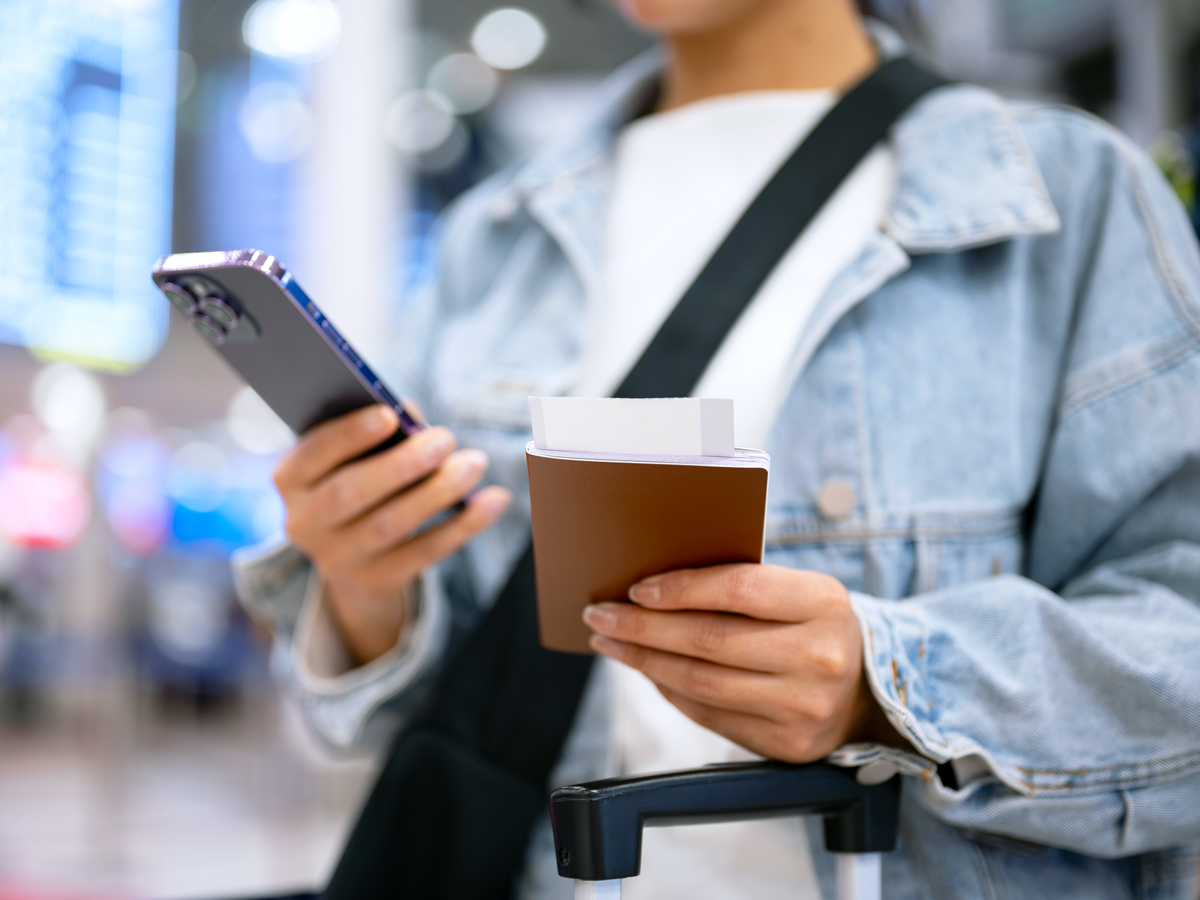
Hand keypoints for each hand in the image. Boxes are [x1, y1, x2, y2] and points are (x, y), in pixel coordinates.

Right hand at [275, 405, 511, 664]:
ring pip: (390, 525)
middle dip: (401, 464)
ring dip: (438, 492)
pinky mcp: (376, 579)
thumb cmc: (358, 472)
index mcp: (290, 478)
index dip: (348, 435)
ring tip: (474, 463)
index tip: (388, 415)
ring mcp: (337, 558)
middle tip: (446, 438)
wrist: (352, 548)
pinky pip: (425, 553)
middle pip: (350, 493)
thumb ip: (378, 428)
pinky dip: (464, 525)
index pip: (312, 455)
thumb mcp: (353, 450)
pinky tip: (494, 500)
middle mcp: (304, 522)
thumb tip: (412, 417)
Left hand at [582, 564, 904, 762]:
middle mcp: (818, 657)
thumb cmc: (815, 625)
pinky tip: (648, 672)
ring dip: (645, 662)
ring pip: (702, 683)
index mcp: (823, 602)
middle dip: (643, 627)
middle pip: (709, 641)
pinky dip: (670, 691)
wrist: (870, 689)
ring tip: (612, 644)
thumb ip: (742, 585)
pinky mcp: (788, 745)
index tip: (635, 589)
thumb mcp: (799, 591)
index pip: (739, 588)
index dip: (681, 588)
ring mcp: (804, 707)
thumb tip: (652, 588)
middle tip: (601, 615)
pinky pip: (710, 715)